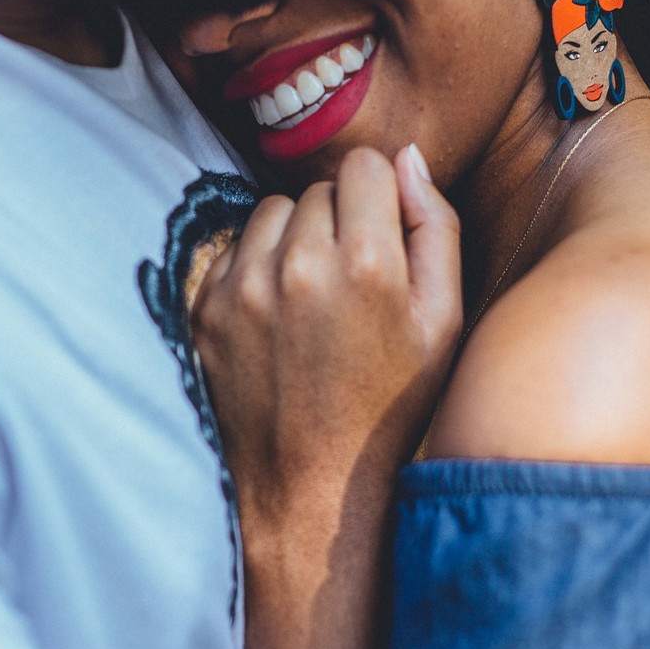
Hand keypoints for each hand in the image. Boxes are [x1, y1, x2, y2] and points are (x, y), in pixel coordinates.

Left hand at [193, 144, 461, 543]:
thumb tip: (407, 157)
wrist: (310, 491)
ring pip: (273, 212)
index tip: (382, 240)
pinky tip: (278, 321)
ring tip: (314, 300)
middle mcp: (300, 265)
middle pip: (319, 188)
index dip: (379, 198)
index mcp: (368, 264)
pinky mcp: (205, 308)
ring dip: (293, 239)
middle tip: (352, 285)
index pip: (365, 165)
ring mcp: (244, 286)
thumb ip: (436, 227)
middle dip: (338, 221)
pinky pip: (235, 250)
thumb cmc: (389, 407)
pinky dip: (256, 270)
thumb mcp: (444, 323)